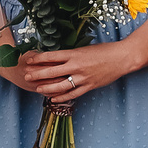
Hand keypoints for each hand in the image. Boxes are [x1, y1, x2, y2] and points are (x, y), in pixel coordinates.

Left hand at [17, 37, 140, 111]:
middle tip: (26, 76)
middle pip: (52, 72)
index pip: (52, 56)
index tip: (29, 60)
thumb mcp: (85, 49)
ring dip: (47, 88)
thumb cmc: (104, 51)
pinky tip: (53, 98)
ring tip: (37, 89)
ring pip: (61, 85)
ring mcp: (83, 78)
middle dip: (37, 74)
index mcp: (75, 54)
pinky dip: (62, 97)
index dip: (39, 59)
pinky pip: (72, 94)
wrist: (122, 58)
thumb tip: (57, 58)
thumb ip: (71, 54)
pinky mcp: (89, 86)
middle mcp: (76, 66)